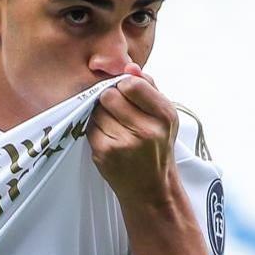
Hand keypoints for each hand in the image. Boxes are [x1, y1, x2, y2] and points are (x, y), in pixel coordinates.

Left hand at [87, 62, 178, 203]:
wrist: (151, 189)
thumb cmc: (157, 148)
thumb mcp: (164, 117)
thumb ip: (149, 88)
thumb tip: (129, 66)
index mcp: (165, 115)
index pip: (132, 84)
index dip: (124, 86)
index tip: (127, 94)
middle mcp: (146, 130)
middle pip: (110, 95)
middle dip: (110, 99)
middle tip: (119, 112)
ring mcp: (124, 143)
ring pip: (97, 110)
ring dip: (102, 114)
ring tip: (116, 127)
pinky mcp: (105, 153)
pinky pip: (90, 126)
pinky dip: (96, 129)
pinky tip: (109, 138)